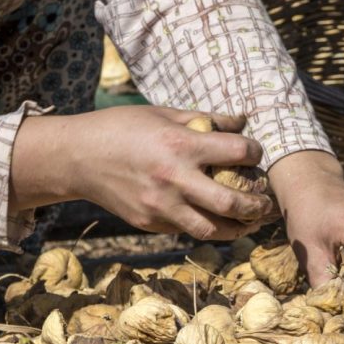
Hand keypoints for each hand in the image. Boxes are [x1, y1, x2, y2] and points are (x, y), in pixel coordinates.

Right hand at [10, 106, 273, 239]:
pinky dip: (205, 227)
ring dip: (237, 228)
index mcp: (180, 144)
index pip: (237, 152)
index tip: (255, 154)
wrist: (77, 157)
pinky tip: (215, 220)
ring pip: (212, 229)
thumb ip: (205, 119)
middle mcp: (174, 178)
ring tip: (249, 221)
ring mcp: (161, 206)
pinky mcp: (149, 223)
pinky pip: (186, 230)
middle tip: (267, 202)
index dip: (255, 153)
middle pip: (232, 202)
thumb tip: (242, 121)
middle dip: (257, 205)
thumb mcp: (164, 113)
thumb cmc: (122, 128)